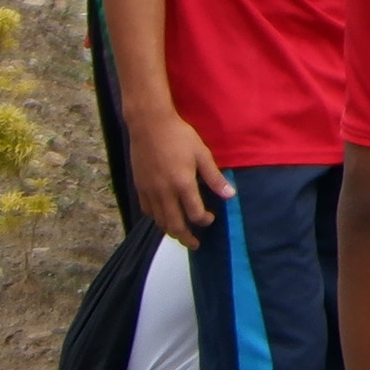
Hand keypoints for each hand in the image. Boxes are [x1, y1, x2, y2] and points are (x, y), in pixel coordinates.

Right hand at [130, 104, 231, 245]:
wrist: (149, 125)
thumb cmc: (179, 136)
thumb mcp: (202, 154)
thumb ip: (214, 177)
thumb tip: (230, 195)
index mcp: (182, 184)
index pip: (194, 214)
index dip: (204, 220)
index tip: (210, 218)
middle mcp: (164, 192)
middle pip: (174, 224)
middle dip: (186, 237)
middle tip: (195, 244)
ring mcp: (149, 191)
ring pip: (159, 220)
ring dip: (171, 231)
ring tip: (180, 235)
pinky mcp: (139, 187)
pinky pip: (147, 210)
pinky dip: (156, 219)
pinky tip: (163, 218)